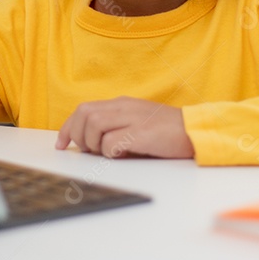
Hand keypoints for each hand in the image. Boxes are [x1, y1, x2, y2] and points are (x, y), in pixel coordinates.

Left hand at [55, 97, 194, 158]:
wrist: (196, 131)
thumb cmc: (168, 132)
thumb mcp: (137, 124)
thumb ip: (116, 128)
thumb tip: (93, 146)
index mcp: (122, 104)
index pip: (84, 109)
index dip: (68, 127)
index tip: (61, 143)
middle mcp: (124, 107)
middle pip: (84, 113)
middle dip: (77, 134)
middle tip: (88, 151)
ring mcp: (133, 118)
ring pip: (94, 125)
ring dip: (94, 143)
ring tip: (107, 152)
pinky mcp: (142, 133)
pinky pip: (113, 142)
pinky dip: (110, 152)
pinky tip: (122, 155)